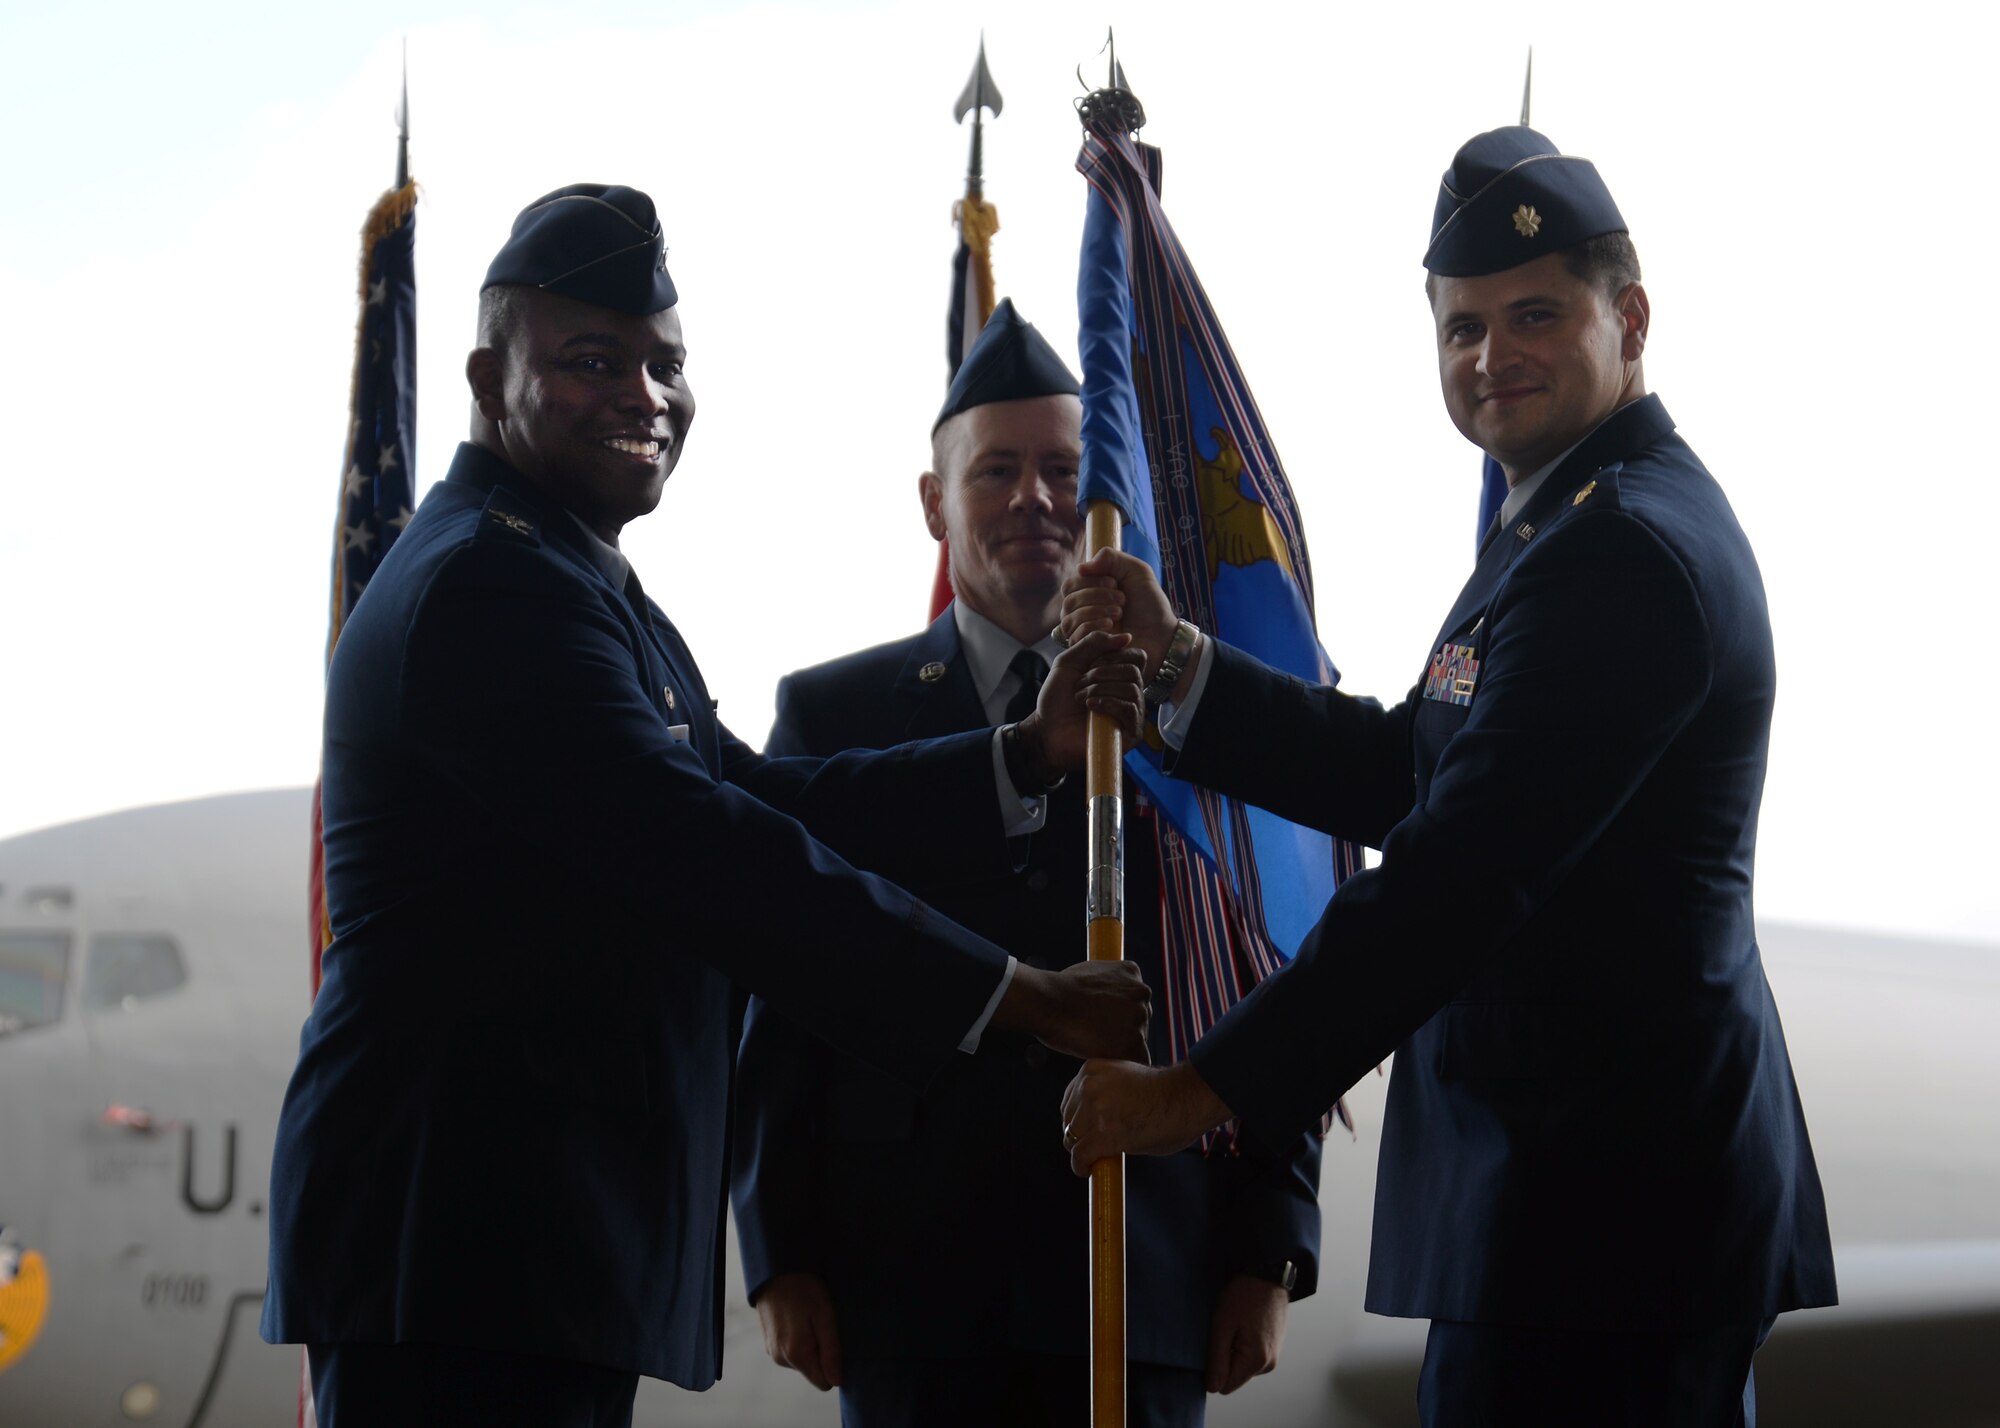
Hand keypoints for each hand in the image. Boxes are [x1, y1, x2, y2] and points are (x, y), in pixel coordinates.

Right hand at [753, 1272, 842, 1390]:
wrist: (775, 1270)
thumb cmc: (803, 1289)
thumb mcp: (825, 1316)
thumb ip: (831, 1351)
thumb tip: (837, 1382)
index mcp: (797, 1355)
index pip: (824, 1382)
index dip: (835, 1365)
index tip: (837, 1341)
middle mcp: (781, 1359)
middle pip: (813, 1371)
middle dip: (823, 1353)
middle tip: (824, 1324)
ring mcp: (772, 1351)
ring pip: (803, 1361)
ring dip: (811, 1345)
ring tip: (810, 1318)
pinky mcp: (769, 1343)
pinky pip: (791, 1352)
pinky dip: (799, 1340)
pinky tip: (799, 1318)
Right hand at [999, 960, 1149, 1063]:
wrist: (1047, 1002)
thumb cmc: (1059, 989)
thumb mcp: (1091, 971)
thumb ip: (1110, 983)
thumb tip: (1113, 997)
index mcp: (1132, 972)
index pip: (1135, 999)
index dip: (1116, 1012)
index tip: (1098, 1017)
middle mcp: (1142, 992)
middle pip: (1139, 1018)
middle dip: (1122, 1027)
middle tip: (1094, 1031)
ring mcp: (1139, 1017)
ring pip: (1138, 1040)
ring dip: (1121, 1045)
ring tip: (1093, 1043)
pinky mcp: (1132, 1042)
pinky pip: (1138, 1059)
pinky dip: (1122, 1060)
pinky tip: (1103, 1056)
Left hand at [1020, 628, 1145, 772]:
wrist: (1047, 728)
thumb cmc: (1057, 698)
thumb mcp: (1069, 661)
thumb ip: (1093, 643)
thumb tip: (1127, 637)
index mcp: (1119, 674)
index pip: (1136, 656)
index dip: (1113, 655)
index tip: (1090, 664)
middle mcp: (1130, 691)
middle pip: (1133, 670)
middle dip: (1101, 673)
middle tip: (1080, 684)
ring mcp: (1132, 712)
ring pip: (1131, 688)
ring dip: (1099, 689)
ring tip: (1081, 698)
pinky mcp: (1131, 731)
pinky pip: (1130, 709)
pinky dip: (1108, 703)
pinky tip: (1091, 707)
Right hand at [1060, 549, 1179, 677]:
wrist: (1162, 635)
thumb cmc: (1150, 604)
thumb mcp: (1136, 571)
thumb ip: (1111, 558)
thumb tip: (1080, 567)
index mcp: (1089, 593)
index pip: (1070, 584)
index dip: (1090, 581)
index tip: (1116, 583)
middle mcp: (1082, 612)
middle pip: (1068, 599)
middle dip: (1096, 595)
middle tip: (1122, 600)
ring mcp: (1083, 631)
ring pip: (1069, 617)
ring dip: (1096, 611)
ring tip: (1120, 613)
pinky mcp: (1087, 649)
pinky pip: (1075, 635)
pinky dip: (1093, 626)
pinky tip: (1112, 628)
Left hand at [1060, 1059, 1229, 1174]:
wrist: (1188, 1098)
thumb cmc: (1166, 1091)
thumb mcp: (1124, 1078)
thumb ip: (1105, 1092)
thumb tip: (1095, 1119)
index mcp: (1092, 1070)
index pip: (1070, 1101)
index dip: (1078, 1120)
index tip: (1087, 1131)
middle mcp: (1089, 1087)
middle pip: (1068, 1121)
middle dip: (1080, 1136)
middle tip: (1095, 1147)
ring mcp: (1096, 1111)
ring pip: (1072, 1139)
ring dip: (1082, 1152)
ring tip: (1096, 1159)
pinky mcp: (1104, 1135)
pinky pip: (1081, 1156)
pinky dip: (1081, 1166)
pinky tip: (1088, 1170)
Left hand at [1206, 1273, 1288, 1392]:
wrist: (1267, 1273)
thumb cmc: (1243, 1296)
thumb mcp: (1222, 1326)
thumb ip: (1217, 1359)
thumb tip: (1212, 1388)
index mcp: (1257, 1362)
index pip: (1225, 1386)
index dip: (1214, 1368)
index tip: (1214, 1343)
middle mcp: (1269, 1364)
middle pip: (1235, 1376)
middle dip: (1225, 1358)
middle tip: (1224, 1330)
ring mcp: (1274, 1355)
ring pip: (1242, 1365)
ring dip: (1234, 1349)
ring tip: (1235, 1324)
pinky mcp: (1274, 1345)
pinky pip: (1251, 1355)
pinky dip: (1243, 1343)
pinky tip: (1244, 1323)